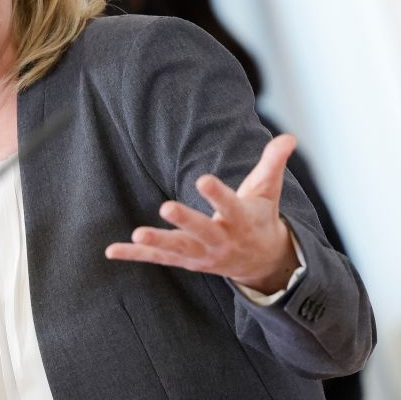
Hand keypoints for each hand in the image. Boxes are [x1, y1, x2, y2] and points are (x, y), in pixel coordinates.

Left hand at [105, 134, 300, 294]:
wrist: (262, 262)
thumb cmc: (260, 218)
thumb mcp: (268, 190)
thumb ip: (273, 162)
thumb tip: (289, 137)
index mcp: (240, 219)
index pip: (229, 205)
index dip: (216, 194)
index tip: (203, 179)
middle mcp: (221, 239)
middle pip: (201, 230)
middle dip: (185, 221)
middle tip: (166, 207)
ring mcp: (202, 253)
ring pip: (178, 248)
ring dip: (158, 243)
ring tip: (137, 235)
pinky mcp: (186, 260)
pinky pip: (158, 259)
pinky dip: (135, 256)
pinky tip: (111, 251)